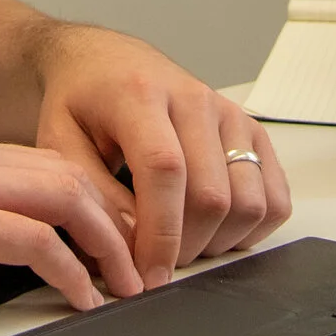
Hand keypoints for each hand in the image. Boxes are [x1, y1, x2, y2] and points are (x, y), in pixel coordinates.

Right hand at [0, 133, 145, 310]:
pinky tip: (79, 295)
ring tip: (125, 283)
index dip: (98, 200)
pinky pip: (30, 241)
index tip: (124, 238)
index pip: (52, 163)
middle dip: (117, 219)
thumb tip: (17, 252)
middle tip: (142, 263)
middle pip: (70, 174)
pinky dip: (67, 269)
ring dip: (105, 244)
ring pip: (63, 198)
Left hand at [32, 26, 291, 289]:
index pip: (165, 170)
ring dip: (218, 241)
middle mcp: (194, 99)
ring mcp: (229, 113)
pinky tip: (216, 229)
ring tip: (182, 243)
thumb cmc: (80, 101)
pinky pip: (275, 195)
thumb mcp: (60, 141)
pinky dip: (252, 227)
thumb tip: (131, 247)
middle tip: (155, 263)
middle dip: (184, 247)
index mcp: (140, 94)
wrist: (104, 61)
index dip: (159, 233)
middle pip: (211, 195)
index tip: (147, 275)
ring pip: (249, 200)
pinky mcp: (252, 130)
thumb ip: (94, 194)